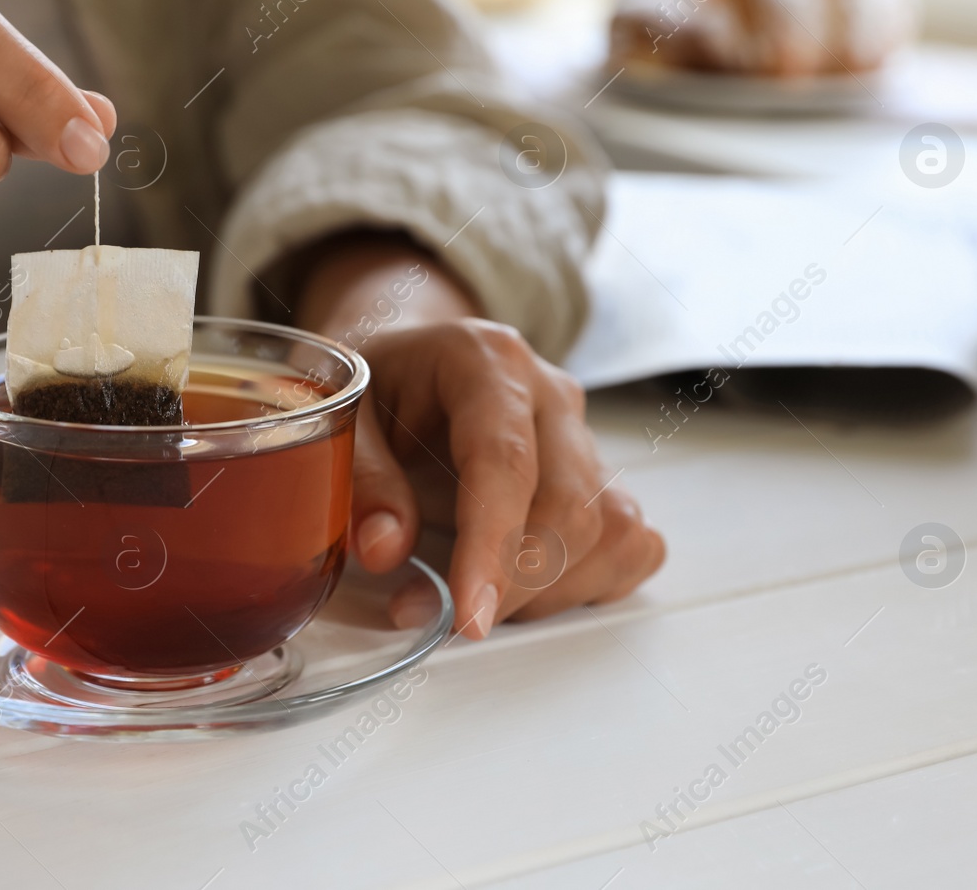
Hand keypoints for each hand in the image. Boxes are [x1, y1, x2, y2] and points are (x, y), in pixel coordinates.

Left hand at [296, 239, 664, 638]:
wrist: (413, 359)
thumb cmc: (381, 385)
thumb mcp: (345, 415)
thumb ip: (364, 478)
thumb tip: (385, 550)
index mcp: (486, 360)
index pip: (505, 461)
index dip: (491, 547)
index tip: (468, 615)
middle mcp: (550, 394)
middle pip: (566, 507)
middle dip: (511, 586)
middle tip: (443, 618)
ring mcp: (586, 434)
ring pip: (609, 531)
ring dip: (547, 592)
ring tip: (478, 598)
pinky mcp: (603, 475)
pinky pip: (631, 544)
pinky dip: (588, 583)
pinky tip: (529, 586)